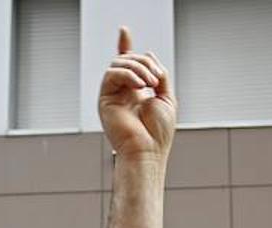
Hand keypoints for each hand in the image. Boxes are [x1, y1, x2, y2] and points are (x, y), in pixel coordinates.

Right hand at [98, 27, 174, 160]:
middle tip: (157, 78)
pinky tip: (140, 85)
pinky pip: (112, 74)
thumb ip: (159, 75)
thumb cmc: (158, 133)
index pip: (129, 65)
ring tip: (151, 83)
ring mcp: (113, 95)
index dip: (125, 47)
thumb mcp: (166, 98)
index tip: (123, 31)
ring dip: (139, 68)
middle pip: (128, 60)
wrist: (147, 151)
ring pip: (119, 64)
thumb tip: (149, 55)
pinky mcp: (105, 99)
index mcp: (136, 92)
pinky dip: (129, 74)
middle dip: (145, 62)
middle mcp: (123, 92)